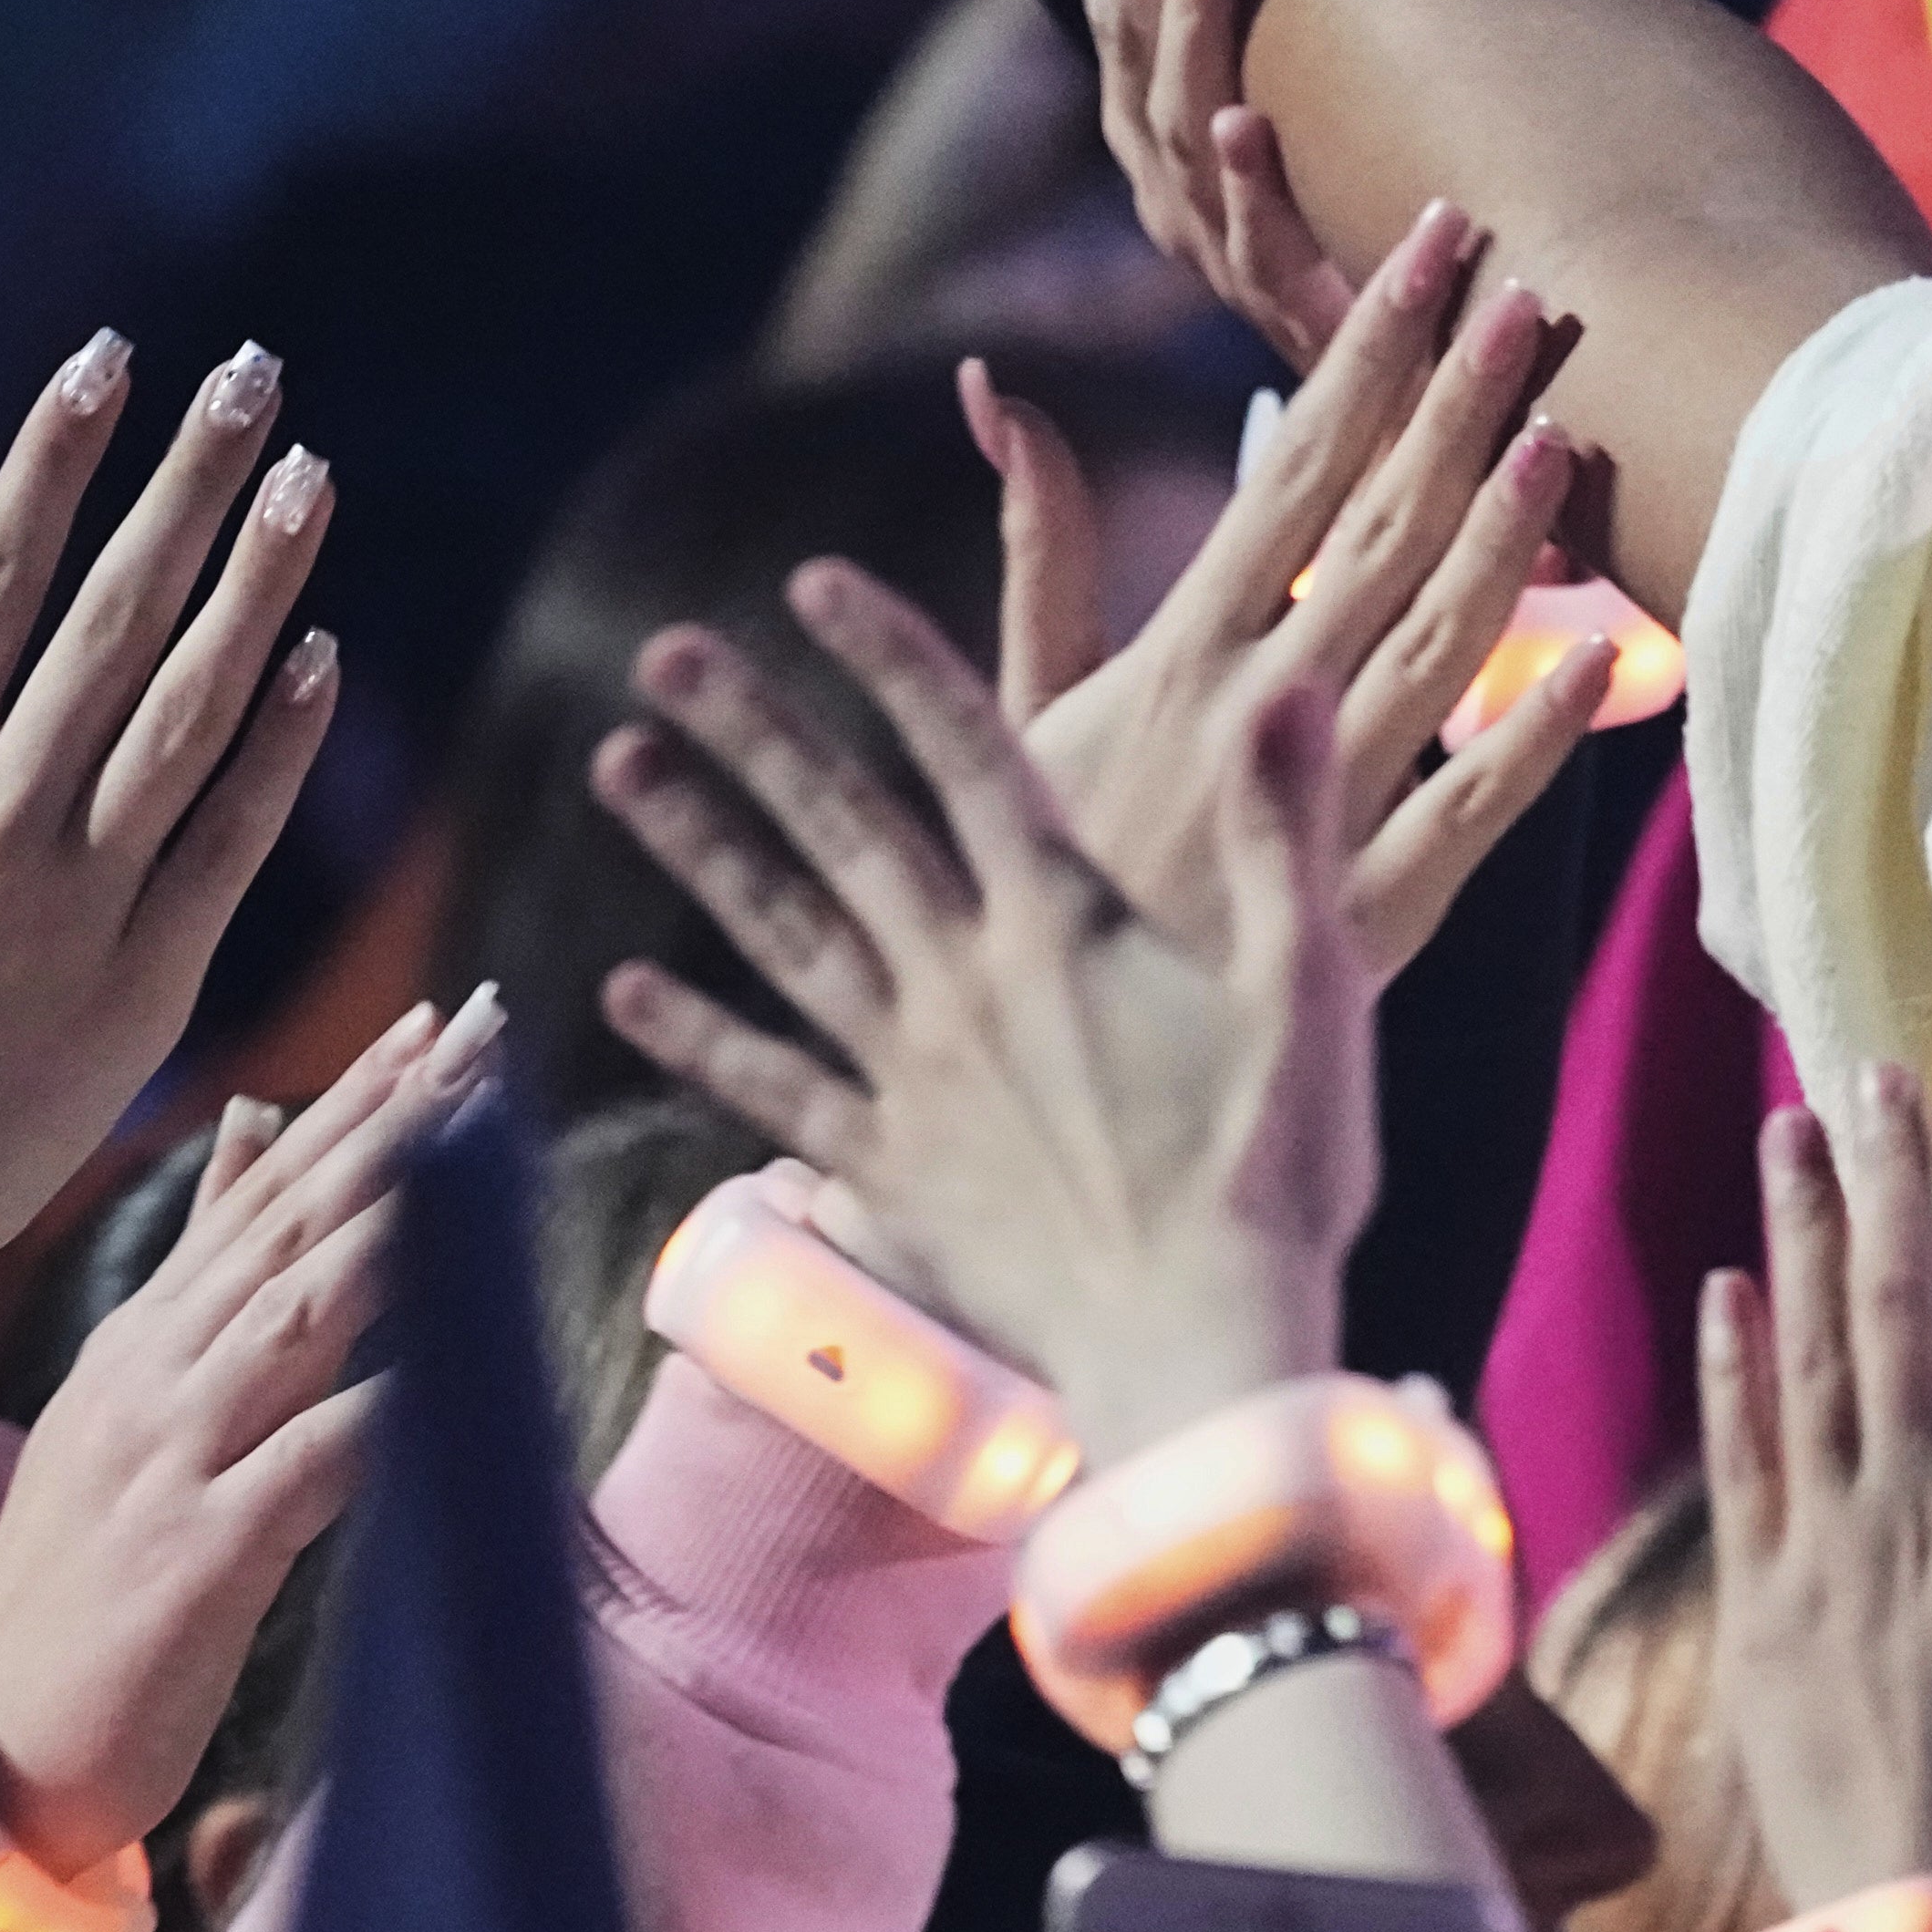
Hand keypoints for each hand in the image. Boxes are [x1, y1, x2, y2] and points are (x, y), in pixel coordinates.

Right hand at [0, 336, 339, 1299]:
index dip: (51, 465)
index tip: (105, 361)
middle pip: (107, 618)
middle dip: (183, 487)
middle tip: (253, 375)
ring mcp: (67, 900)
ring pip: (185, 709)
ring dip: (255, 583)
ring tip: (310, 472)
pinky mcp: (140, 984)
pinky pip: (228, 841)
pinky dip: (277, 744)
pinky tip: (322, 657)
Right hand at [0, 992, 490, 1870]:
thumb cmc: (87, 1570)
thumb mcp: (137, 1398)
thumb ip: (203, 1267)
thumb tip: (253, 1128)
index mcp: (148, 1341)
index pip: (266, 1196)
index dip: (357, 1104)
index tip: (444, 1018)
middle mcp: (153, 1380)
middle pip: (289, 1227)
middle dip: (392, 1121)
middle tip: (483, 1023)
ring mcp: (169, 1463)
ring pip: (293, 1317)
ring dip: (390, 1222)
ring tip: (477, 1136)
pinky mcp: (197, 1557)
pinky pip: (304, 1471)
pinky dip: (371, 1414)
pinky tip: (443, 1369)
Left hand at [589, 564, 1370, 1464]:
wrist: (1200, 1349)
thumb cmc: (1277, 1174)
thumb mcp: (1311, 988)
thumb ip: (1282, 834)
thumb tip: (1280, 685)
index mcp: (1066, 926)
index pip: (966, 755)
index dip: (890, 661)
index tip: (814, 583)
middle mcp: (966, 984)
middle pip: (845, 828)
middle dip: (756, 730)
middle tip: (669, 650)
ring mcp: (910, 1080)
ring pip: (782, 935)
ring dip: (699, 844)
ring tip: (620, 764)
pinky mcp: (884, 1174)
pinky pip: (768, 1091)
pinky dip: (696, 1037)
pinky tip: (622, 989)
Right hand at [969, 195, 1609, 989]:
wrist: (1053, 1071)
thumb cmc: (1049, 869)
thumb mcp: (1025, 699)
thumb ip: (1040, 543)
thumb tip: (996, 388)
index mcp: (1187, 649)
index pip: (1300, 464)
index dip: (1373, 348)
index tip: (1433, 246)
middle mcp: (1260, 711)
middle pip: (1384, 532)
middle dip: (1456, 405)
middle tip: (1527, 289)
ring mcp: (1323, 809)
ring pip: (1437, 651)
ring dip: (1505, 541)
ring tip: (1565, 427)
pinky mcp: (1372, 913)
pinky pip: (1466, 817)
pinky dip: (1533, 742)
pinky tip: (1604, 664)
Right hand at [1066, 0, 1362, 367]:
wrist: (1391, 450)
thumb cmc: (1368, 282)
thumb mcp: (1312, 152)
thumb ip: (1275, 45)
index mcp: (1173, 135)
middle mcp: (1181, 185)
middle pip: (1132, 25)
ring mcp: (1232, 250)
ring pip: (1185, 112)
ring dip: (1197, 8)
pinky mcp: (1299, 319)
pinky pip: (1260, 243)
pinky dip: (1248, 180)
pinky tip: (1242, 114)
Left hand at [1695, 1069, 1931, 1910]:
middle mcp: (1912, 1509)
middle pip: (1891, 1305)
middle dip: (1884, 1177)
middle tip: (1871, 1072)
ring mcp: (1824, 1559)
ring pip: (1804, 1361)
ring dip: (1796, 1237)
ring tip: (1792, 1132)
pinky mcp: (1762, 1619)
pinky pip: (1743, 1464)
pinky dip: (1735, 1369)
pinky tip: (1730, 1292)